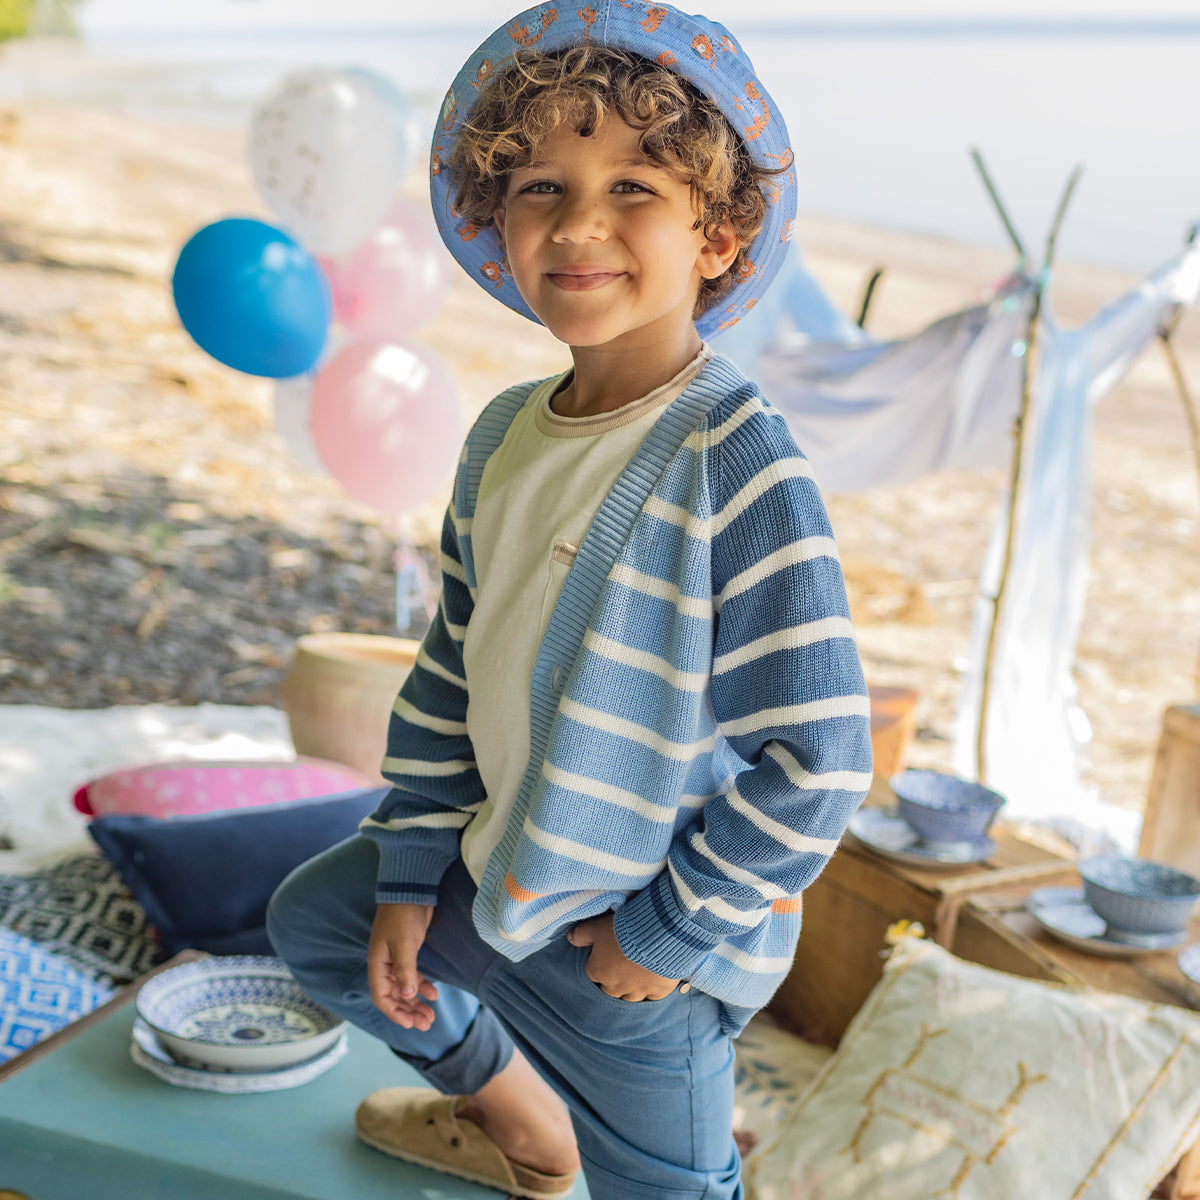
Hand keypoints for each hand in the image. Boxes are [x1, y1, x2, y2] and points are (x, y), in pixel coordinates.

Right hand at [368, 902, 439, 1028]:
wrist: (411, 891)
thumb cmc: (403, 915)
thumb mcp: (403, 943)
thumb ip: (405, 969)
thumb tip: (407, 996)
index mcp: (377, 964)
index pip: (382, 996)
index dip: (395, 1012)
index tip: (411, 1024)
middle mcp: (385, 965)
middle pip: (394, 996)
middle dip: (409, 1012)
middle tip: (427, 1024)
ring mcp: (397, 959)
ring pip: (405, 989)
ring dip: (416, 1003)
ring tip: (431, 1016)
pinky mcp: (409, 953)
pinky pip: (413, 977)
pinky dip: (422, 987)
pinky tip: (434, 994)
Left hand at [567, 913, 680, 1000]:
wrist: (657, 934)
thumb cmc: (623, 929)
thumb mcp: (597, 926)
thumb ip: (581, 934)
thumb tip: (570, 939)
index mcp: (598, 971)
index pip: (593, 974)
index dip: (599, 965)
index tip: (606, 956)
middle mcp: (615, 986)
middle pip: (610, 990)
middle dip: (614, 981)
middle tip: (622, 966)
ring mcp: (637, 991)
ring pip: (630, 998)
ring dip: (632, 988)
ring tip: (638, 974)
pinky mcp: (657, 991)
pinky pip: (652, 997)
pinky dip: (652, 990)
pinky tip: (653, 982)